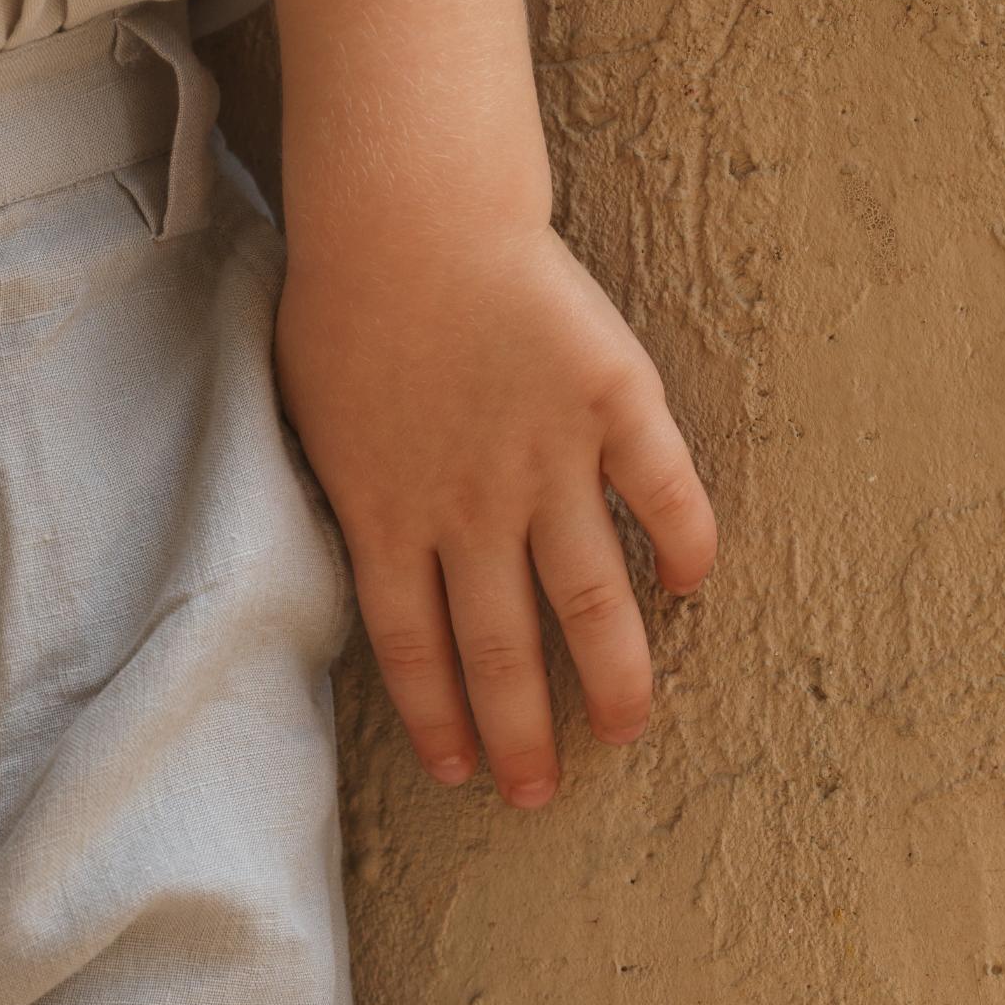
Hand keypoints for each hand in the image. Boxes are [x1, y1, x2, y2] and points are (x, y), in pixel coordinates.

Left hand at [276, 213, 715, 803]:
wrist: (409, 210)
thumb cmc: (345, 302)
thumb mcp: (308, 416)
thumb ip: (344, 493)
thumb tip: (350, 548)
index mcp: (388, 516)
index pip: (414, 649)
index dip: (439, 717)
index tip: (462, 772)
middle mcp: (469, 507)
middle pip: (500, 646)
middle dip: (521, 731)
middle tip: (538, 794)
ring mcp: (545, 458)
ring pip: (588, 594)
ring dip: (611, 671)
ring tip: (627, 726)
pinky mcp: (609, 400)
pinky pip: (659, 487)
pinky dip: (683, 539)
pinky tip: (696, 584)